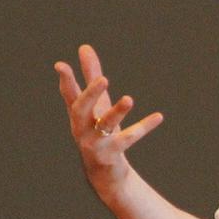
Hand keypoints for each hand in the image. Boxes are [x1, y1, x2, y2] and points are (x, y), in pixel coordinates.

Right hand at [55, 44, 163, 197]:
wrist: (103, 172)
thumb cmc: (98, 130)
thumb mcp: (97, 103)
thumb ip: (91, 75)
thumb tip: (84, 47)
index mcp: (78, 114)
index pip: (70, 94)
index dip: (65, 80)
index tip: (60, 65)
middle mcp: (82, 127)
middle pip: (82, 109)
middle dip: (91, 94)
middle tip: (103, 79)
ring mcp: (95, 143)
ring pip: (105, 125)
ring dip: (117, 112)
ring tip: (130, 99)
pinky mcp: (110, 154)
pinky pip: (128, 139)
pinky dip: (143, 127)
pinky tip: (158, 116)